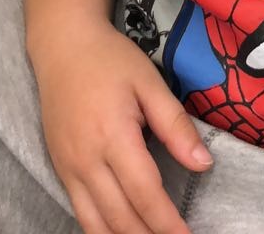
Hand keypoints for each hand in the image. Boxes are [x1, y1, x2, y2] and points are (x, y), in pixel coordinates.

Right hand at [36, 17, 211, 233]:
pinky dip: (101, 230)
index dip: (168, 223)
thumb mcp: (149, 82)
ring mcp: (68, 169)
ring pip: (96, 224)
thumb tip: (203, 164)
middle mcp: (86, 160)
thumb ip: (175, 125)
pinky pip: (80, 213)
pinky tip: (121, 232)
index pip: (145, 193)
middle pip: (121, 217)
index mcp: (113, 136)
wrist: (62, 46)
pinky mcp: (59, 170)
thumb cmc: (110, 60)